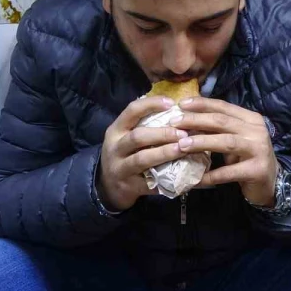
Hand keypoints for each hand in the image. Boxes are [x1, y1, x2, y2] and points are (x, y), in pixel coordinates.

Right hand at [98, 96, 188, 211]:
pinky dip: (166, 179)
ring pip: (142, 159)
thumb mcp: (125, 137)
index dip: (151, 105)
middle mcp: (115, 148)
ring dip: (164, 153)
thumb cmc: (123, 155)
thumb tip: (175, 110)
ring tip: (182, 149)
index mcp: (116, 130)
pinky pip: (149, 183)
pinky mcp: (129, 187)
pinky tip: (181, 175)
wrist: (107, 186)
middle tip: (183, 133)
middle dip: (162, 134)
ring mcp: (120, 168)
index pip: (131, 111)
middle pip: (138, 137)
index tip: (171, 103)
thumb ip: (143, 125)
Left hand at [172, 97, 277, 206]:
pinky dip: (211, 175)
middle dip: (196, 121)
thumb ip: (217, 129)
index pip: (223, 107)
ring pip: (226, 142)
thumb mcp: (234, 139)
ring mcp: (259, 150)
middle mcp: (256, 131)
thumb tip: (187, 121)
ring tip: (181, 145)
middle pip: (222, 121)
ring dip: (201, 142)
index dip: (202, 104)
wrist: (271, 182)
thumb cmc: (248, 158)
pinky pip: (229, 172)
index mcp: (250, 119)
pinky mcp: (257, 170)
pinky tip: (196, 179)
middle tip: (175, 123)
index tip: (181, 105)